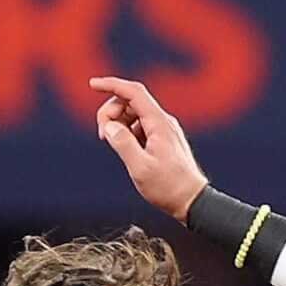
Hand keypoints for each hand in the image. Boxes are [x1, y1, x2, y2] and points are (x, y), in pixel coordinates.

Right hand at [90, 75, 210, 222]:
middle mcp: (163, 121)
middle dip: (110, 113)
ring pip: (133, 114)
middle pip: (130, 102)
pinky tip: (127, 151)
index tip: (93, 84)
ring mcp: (163, 130)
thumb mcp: (140, 167)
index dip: (112, 85)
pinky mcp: (162, 139)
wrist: (192, 201)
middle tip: (103, 136)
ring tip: (114, 145)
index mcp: (159, 123)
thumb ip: (123, 143)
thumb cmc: (168, 187)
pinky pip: (139, 126)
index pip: (133, 92)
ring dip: (117, 123)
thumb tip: (109, 126)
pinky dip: (126, 132)